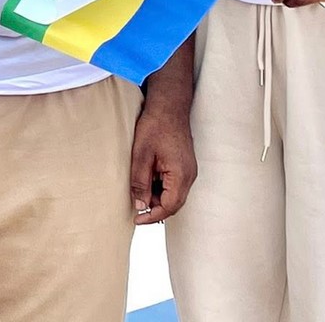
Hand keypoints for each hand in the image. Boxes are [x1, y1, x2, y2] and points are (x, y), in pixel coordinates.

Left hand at [130, 106, 196, 223]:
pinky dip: (160, 186)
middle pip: (173, 203)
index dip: (152, 216)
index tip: (137, 219)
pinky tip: (146, 178)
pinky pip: (174, 184)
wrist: (168, 106)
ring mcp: (188, 170)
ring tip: (138, 188)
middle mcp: (189, 176)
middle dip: (154, 207)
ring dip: (156, 196)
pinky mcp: (184, 165)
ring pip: (173, 194)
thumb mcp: (141, 155)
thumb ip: (140, 181)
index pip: (169, 207)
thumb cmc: (155, 126)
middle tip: (134, 207)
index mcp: (181, 175)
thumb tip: (140, 204)